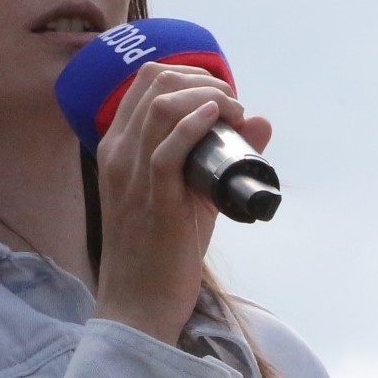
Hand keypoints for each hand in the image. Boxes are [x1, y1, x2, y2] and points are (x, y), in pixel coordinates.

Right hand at [90, 62, 273, 344]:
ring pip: (161, 107)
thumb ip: (217, 158)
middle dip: (202, 80)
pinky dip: (194, 126)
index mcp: (117, 148)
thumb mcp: (185, 194)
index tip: (221, 97)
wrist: (138, 303)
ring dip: (207, 97)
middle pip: (154, 82)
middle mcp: (118, 154)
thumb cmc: (160, 251)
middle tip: (232, 105)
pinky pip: (167, 150)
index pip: (146, 82)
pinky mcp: (153, 200)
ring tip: (233, 114)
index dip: (190, 75)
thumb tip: (260, 120)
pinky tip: (218, 118)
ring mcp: (131, 176)